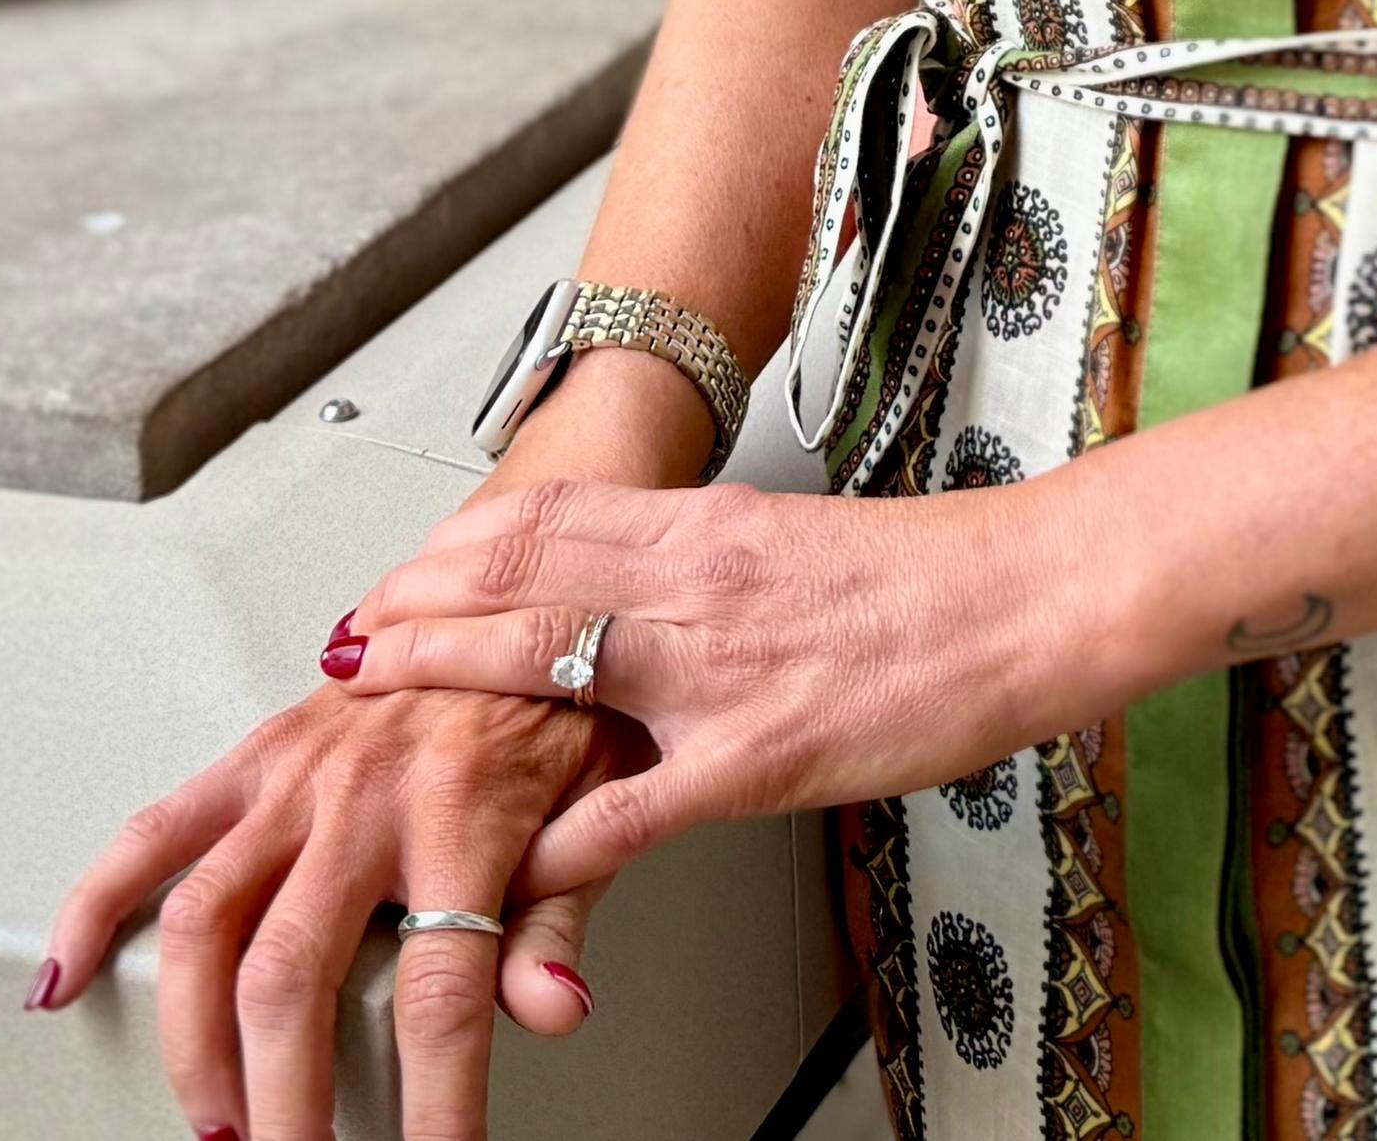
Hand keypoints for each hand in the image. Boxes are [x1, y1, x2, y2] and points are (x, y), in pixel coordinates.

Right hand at [36, 663, 618, 1140]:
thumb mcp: (602, 800)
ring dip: (196, 1041)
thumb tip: (555, 1012)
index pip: (442, 994)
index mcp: (465, 813)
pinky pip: (154, 831)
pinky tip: (66, 977)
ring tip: (214, 1123)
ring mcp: (298, 777)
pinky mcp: (256, 757)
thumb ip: (567, 913)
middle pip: (293, 975)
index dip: (436, 1101)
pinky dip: (95, 905)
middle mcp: (366, 796)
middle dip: (285, 1097)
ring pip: (208, 923)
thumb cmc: (561, 698)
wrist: (525, 587)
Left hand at [327, 473, 1084, 901]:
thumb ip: (705, 561)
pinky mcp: (753, 759)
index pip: (546, 512)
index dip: (453, 540)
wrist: (1027, 598)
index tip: (401, 569)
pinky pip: (624, 809)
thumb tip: (635, 576)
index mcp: (707, 522)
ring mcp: (715, 669)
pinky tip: (499, 864)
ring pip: (543, 665)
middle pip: (517, 572)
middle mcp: (694, 579)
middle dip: (414, 606)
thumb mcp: (792, 542)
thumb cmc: (929, 582)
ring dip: (445, 686)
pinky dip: (549, 843)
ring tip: (377, 714)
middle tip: (349, 640)